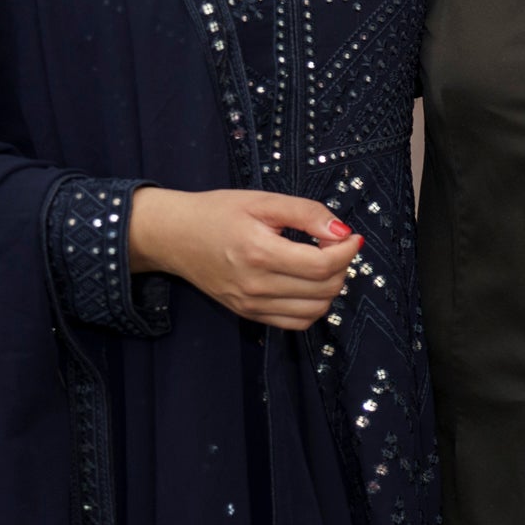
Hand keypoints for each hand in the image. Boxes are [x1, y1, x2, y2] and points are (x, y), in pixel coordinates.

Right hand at [128, 186, 362, 328]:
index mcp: (259, 253)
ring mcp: (251, 304)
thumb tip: (342, 231)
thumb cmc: (217, 213)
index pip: (323, 265)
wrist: (173, 236)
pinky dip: (312, 306)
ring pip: (315, 310)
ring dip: (330, 287)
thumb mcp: (263, 201)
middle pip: (325, 289)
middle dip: (342, 266)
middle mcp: (256, 285)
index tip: (351, 236)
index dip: (347, 250)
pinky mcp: (248, 314)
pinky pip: (296, 323)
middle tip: (335, 245)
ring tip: (321, 262)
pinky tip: (307, 283)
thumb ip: (306, 213)